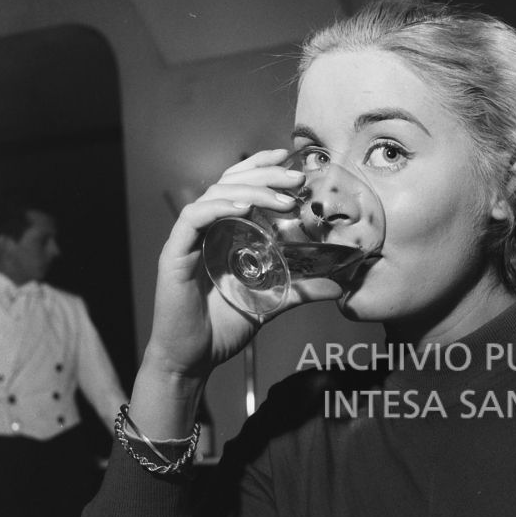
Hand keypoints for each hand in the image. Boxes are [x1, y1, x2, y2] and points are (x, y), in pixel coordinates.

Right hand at [144, 149, 341, 381]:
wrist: (193, 358)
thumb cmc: (225, 326)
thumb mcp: (273, 302)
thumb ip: (302, 289)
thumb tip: (340, 285)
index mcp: (225, 232)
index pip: (240, 186)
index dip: (262, 166)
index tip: (290, 158)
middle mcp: (207, 230)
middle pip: (229, 182)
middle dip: (264, 173)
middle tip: (297, 177)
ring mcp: (189, 240)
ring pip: (214, 195)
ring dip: (249, 190)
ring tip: (281, 198)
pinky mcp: (175, 255)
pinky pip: (192, 219)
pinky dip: (216, 208)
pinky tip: (241, 209)